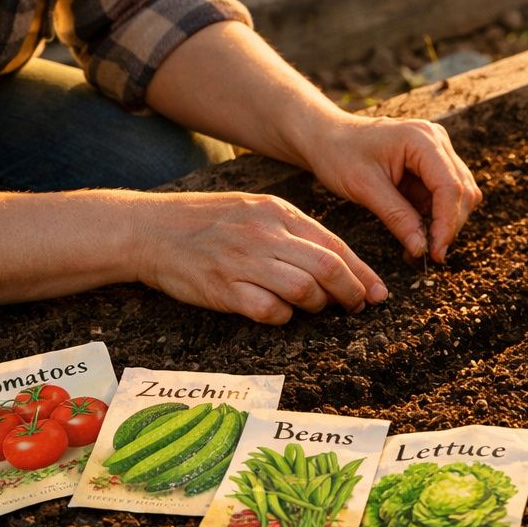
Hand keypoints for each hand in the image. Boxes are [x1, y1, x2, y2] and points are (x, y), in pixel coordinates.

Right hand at [133, 192, 388, 324]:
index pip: (334, 244)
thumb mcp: (254, 209)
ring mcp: (243, 261)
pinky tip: (280, 313)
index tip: (378, 292)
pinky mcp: (222, 288)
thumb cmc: (207, 221)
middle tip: (357, 306)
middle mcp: (264, 234)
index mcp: (277, 211)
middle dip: (351, 291)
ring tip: (317, 308)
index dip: (362, 272)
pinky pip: (268, 310)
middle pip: (327, 267)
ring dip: (318, 305)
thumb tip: (336, 260)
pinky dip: (282, 317)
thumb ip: (293, 230)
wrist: (149, 229)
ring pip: (303, 289)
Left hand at [299, 114, 482, 261]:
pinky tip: (418, 231)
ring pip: (460, 194)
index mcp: (422, 139)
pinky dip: (436, 216)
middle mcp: (436, 140)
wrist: (327, 137)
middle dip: (449, 226)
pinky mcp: (432, 163)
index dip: (447, 223)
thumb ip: (397, 217)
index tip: (436, 253)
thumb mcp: (364, 188)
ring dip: (446, 222)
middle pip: (462, 191)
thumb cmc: (340, 154)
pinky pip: (445, 194)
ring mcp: (437, 150)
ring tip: (422, 245)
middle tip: (429, 255)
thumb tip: (421, 249)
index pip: (450, 186)